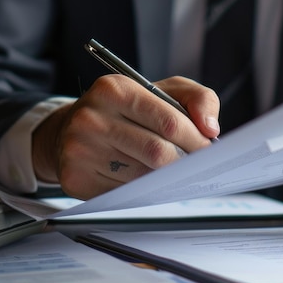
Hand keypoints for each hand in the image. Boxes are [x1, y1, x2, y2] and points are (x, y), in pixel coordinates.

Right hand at [32, 75, 219, 198]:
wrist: (72, 127)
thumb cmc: (125, 108)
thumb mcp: (163, 89)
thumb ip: (197, 98)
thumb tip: (210, 128)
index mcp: (115, 89)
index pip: (168, 121)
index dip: (195, 140)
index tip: (209, 150)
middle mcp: (91, 117)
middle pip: (156, 152)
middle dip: (184, 162)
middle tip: (197, 166)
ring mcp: (78, 149)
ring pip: (142, 176)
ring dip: (163, 178)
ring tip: (168, 168)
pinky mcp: (74, 178)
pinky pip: (123, 194)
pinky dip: (141, 190)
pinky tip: (142, 178)